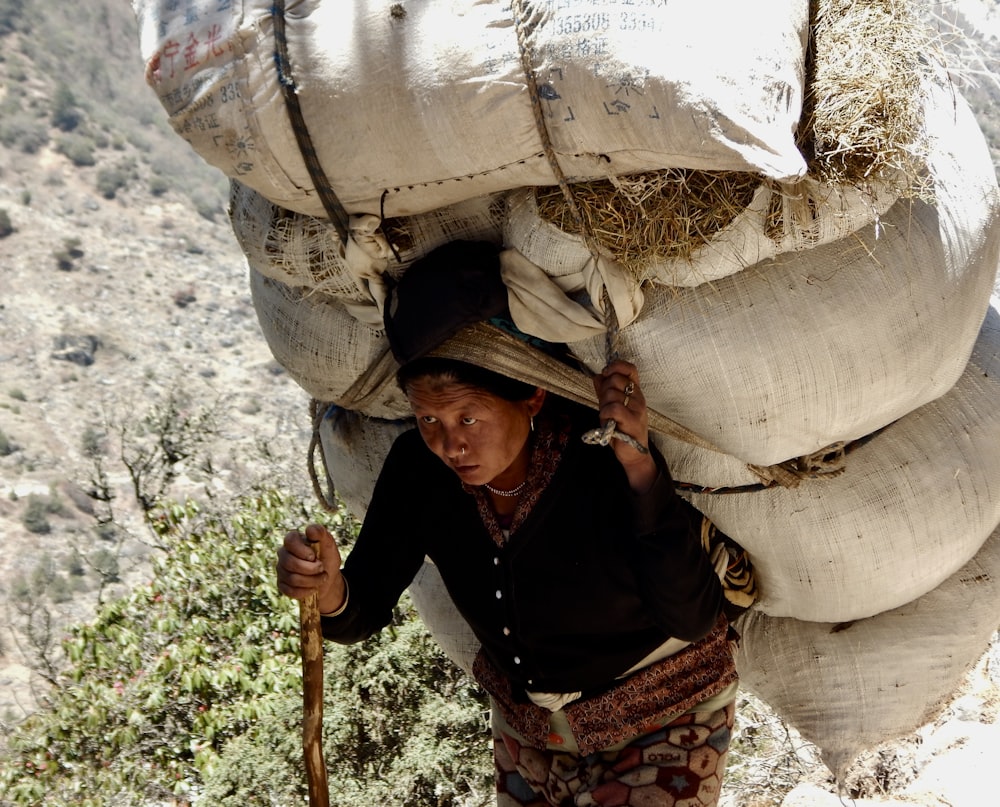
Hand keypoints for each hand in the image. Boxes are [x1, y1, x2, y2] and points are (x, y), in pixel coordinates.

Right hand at [276, 523, 345, 613]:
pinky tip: (314, 588)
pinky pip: (290, 591)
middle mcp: (284, 554)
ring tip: (322, 578)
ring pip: (292, 578)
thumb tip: (309, 529)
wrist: (328, 579)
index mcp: (294, 540)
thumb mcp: (329, 545)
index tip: (313, 556)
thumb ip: (321, 534)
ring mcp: (281, 570)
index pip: (289, 540)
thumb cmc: (327, 558)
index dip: (301, 550)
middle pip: (290, 562)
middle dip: (310, 569)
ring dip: (312, 581)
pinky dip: (306, 591)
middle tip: (322, 569)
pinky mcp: (281, 585)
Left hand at [593, 360, 657, 492]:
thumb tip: (597, 376)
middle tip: (605, 405)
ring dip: (603, 406)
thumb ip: (605, 392)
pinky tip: (608, 422)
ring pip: (612, 394)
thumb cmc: (623, 430)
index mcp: (634, 392)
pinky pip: (614, 409)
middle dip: (603, 391)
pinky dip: (606, 414)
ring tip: (608, 418)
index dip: (616, 366)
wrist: (633, 454)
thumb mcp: (612, 407)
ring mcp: (637, 409)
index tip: (605, 373)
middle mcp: (638, 398)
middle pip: (616, 380)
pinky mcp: (633, 422)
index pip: (630, 369)